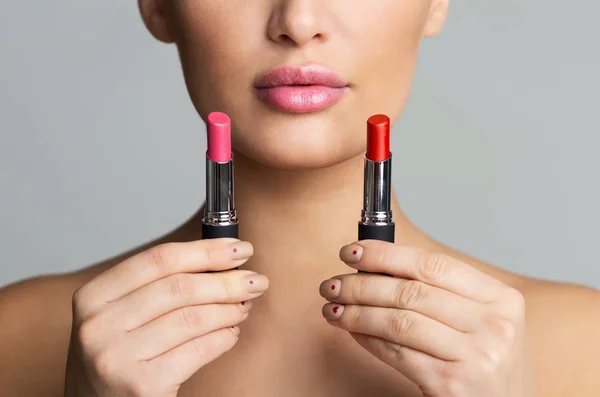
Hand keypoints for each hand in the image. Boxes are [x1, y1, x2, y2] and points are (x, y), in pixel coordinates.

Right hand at [65, 238, 268, 396]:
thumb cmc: (120, 358)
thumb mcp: (124, 316)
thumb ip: (161, 287)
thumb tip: (224, 261)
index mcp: (93, 296)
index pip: (160, 260)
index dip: (206, 251)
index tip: (239, 248)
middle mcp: (97, 325)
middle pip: (179, 288)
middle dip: (227, 281)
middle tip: (257, 280)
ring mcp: (116, 357)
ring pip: (192, 318)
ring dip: (229, 309)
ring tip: (245, 307)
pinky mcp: (141, 385)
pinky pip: (198, 350)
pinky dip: (223, 338)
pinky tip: (231, 333)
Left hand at [319, 240, 536, 396]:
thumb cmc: (485, 364)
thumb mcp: (479, 322)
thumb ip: (440, 295)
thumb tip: (376, 269)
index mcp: (501, 298)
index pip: (432, 264)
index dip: (386, 255)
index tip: (353, 251)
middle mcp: (494, 324)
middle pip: (411, 291)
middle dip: (362, 284)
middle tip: (333, 283)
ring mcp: (476, 355)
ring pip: (399, 320)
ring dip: (357, 312)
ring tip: (332, 307)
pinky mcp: (452, 384)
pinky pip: (397, 352)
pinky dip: (367, 338)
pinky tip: (352, 331)